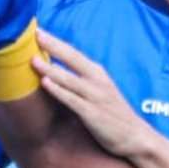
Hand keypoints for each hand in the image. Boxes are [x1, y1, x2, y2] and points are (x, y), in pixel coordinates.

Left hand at [32, 29, 153, 158]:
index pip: (74, 53)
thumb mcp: (99, 91)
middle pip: (72, 59)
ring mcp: (95, 97)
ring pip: (69, 79)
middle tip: (34, 34)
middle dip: (53, 45)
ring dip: (50, 68)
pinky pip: (72, 100)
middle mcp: (97, 81)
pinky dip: (59, 90)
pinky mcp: (93, 114)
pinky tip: (45, 83)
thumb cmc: (113, 114)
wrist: (136, 137)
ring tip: (32, 59)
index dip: (56, 42)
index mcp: (98, 74)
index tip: (38, 30)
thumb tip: (53, 70)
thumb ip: (81, 80)